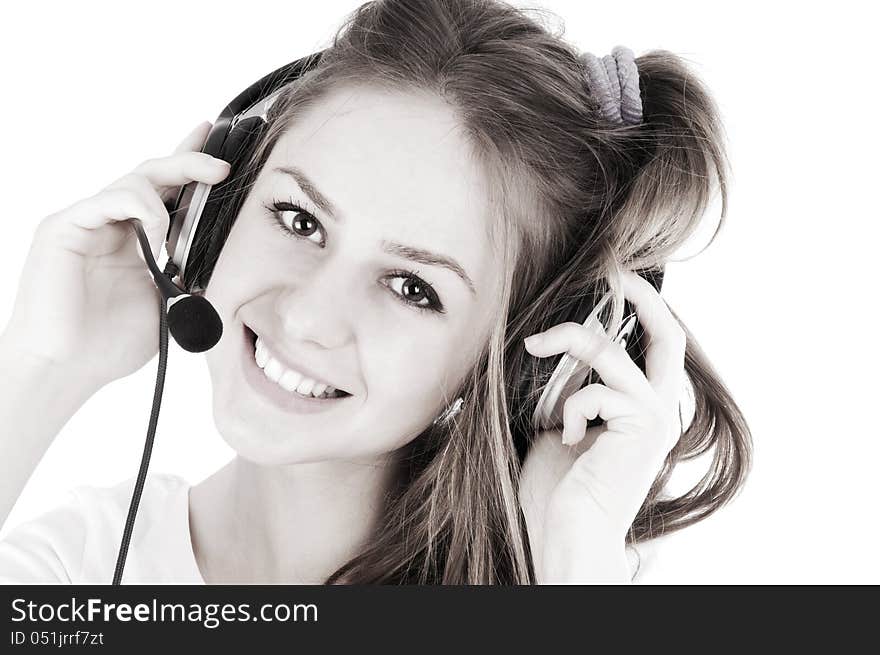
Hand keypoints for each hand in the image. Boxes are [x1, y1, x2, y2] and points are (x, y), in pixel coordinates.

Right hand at [1, 122, 230, 389]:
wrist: (67, 370)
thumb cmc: (108, 344)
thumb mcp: (167, 306)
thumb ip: (188, 278)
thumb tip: (221, 266)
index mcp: (135, 239)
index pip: (166, 192)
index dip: (191, 166)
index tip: (222, 149)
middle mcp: (111, 224)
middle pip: (153, 176)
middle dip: (190, 163)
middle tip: (223, 165)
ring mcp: (86, 222)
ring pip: (133, 180)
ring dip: (168, 188)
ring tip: (181, 227)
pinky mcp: (63, 226)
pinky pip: (107, 199)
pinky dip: (139, 209)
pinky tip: (155, 233)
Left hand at [522, 271, 685, 581]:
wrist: (565, 537)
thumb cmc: (557, 491)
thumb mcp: (557, 426)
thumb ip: (567, 391)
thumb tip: (545, 349)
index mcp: (640, 408)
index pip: (654, 346)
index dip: (639, 309)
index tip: (609, 281)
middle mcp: (658, 411)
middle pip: (670, 336)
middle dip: (643, 297)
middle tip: (614, 271)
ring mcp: (653, 421)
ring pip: (615, 353)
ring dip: (570, 341)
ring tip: (535, 344)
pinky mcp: (642, 430)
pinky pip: (598, 391)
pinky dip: (570, 406)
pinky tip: (562, 436)